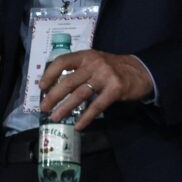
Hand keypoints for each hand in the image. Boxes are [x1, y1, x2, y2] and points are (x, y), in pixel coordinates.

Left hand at [38, 51, 152, 129]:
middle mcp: (94, 63)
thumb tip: (55, 85)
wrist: (140, 71)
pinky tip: (78, 126)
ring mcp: (105, 76)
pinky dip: (86, 118)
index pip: (62, 61)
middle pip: (68, 81)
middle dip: (53, 95)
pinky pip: (97, 106)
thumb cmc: (112, 68)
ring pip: (80, 94)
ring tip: (55, 117)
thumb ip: (79, 69)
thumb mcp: (94, 61)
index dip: (49, 74)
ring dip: (65, 108)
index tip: (41, 87)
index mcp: (86, 55)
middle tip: (43, 107)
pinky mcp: (115, 89)